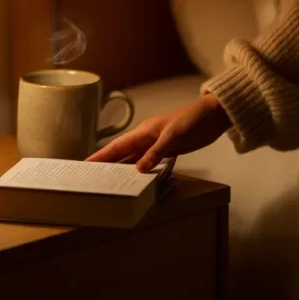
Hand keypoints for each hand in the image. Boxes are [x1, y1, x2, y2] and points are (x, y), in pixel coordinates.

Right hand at [86, 93, 231, 171]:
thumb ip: (156, 153)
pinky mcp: (168, 151)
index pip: (117, 146)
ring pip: (134, 160)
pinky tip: (136, 180)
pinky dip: (141, 171)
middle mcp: (146, 139)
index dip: (101, 156)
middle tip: (92, 179)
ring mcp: (156, 146)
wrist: (213, 116)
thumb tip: (138, 170)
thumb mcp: (173, 137)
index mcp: (143, 132)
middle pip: (122, 154)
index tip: (85, 165)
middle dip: (107, 165)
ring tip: (109, 183)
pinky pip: (149, 163)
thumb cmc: (192, 120)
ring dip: (123, 170)